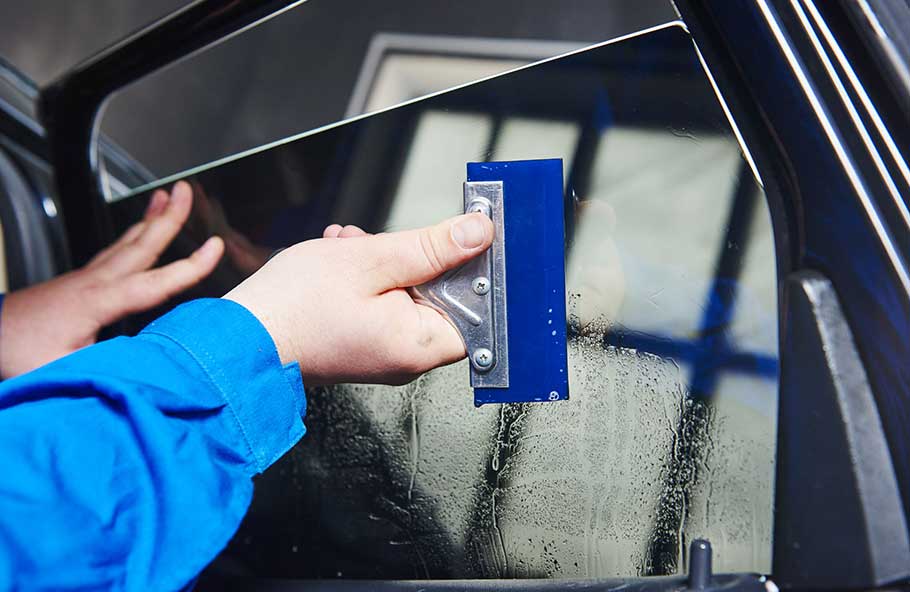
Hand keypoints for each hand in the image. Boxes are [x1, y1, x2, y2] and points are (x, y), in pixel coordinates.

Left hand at [0, 181, 224, 377]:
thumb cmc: (17, 355)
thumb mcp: (64, 371)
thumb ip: (108, 368)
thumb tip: (148, 373)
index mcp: (96, 302)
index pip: (154, 282)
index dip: (189, 266)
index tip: (215, 247)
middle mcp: (93, 282)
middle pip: (140, 244)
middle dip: (168, 217)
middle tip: (186, 190)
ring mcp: (84, 279)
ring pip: (126, 242)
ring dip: (150, 218)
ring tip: (167, 196)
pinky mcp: (77, 283)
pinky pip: (113, 250)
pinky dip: (133, 235)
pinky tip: (138, 232)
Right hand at [225, 213, 493, 385]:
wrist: (236, 337)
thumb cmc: (293, 308)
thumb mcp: (371, 260)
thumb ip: (431, 247)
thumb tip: (477, 234)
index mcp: (417, 345)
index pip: (478, 311)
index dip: (474, 272)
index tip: (464, 241)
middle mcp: (405, 357)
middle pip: (440, 298)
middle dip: (415, 259)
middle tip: (383, 242)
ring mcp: (382, 352)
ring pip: (406, 295)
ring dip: (383, 262)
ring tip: (349, 247)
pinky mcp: (362, 344)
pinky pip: (381, 305)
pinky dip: (366, 277)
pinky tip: (340, 259)